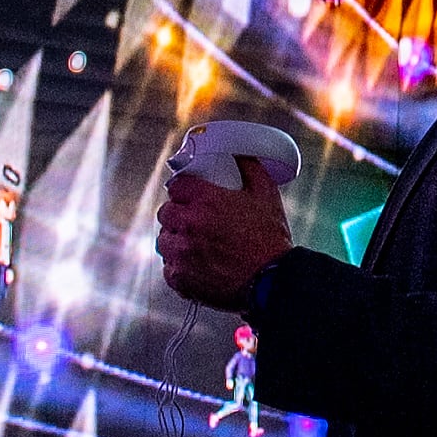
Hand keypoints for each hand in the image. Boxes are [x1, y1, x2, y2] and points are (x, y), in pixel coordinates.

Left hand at [156, 160, 292, 307]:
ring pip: (164, 240)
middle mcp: (189, 224)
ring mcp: (182, 253)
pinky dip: (179, 266)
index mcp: (206, 200)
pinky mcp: (181, 278)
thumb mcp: (266, 194)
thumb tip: (241, 155)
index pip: (176, 185)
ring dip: (175, 240)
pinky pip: (169, 268)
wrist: (273, 281)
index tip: (188, 194)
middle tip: (192, 220)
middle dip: (177, 214)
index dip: (183, 189)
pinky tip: (195, 265)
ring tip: (192, 244)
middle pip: (166, 212)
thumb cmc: (270, 239)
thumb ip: (250, 168)